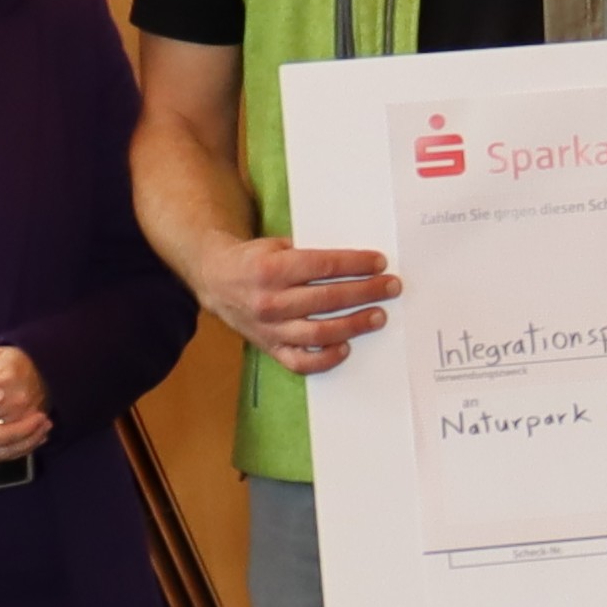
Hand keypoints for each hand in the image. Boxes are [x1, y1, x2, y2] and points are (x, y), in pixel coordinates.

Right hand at [0, 346, 53, 463]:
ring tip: (38, 434)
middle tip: (48, 426)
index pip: (1, 437)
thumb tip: (0, 396)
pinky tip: (12, 439)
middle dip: (29, 440)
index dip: (26, 430)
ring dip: (19, 447)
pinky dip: (3, 449)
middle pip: (1, 452)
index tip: (43, 417)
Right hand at [194, 235, 397, 375]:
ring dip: (354, 324)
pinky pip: (300, 361)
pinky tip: (346, 347)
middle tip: (391, 287)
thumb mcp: (277, 245)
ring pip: (319, 332)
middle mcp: (269, 300)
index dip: (356, 264)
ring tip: (379, 316)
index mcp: (271, 269)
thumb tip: (358, 261)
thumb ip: (310, 253)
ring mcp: (269, 328)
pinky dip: (326, 358)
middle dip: (366, 292)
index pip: (324, 266)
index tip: (380, 263)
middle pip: (328, 298)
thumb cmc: (255, 260)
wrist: (215, 280)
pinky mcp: (269, 347)